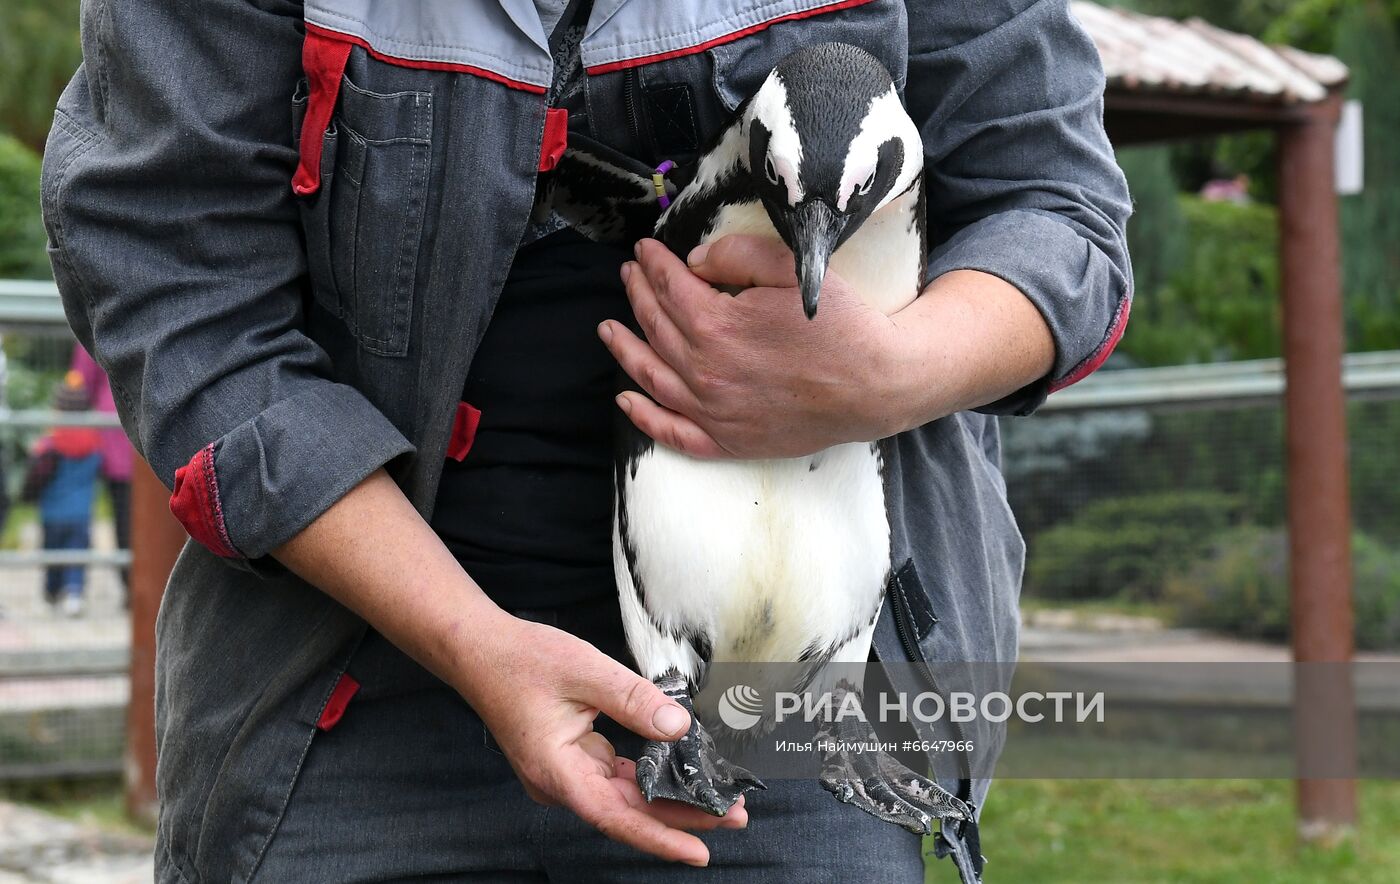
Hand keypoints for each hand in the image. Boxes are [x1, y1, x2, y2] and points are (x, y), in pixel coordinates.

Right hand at [458, 613, 745, 866]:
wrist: (480, 649)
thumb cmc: (521, 660)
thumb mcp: (585, 670)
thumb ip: (634, 701)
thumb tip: (678, 726)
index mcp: (557, 772)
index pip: (616, 817)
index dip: (660, 837)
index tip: (699, 851)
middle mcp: (561, 782)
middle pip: (628, 811)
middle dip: (681, 815)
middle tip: (733, 812)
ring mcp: (566, 774)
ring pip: (625, 796)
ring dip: (669, 798)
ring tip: (717, 796)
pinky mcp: (571, 760)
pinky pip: (617, 777)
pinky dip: (650, 776)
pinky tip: (681, 771)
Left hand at [599, 236, 909, 458]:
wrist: (877, 385)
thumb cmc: (840, 325)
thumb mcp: (792, 270)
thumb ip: (738, 257)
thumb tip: (696, 262)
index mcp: (716, 326)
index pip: (669, 288)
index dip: (653, 264)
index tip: (645, 250)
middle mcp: (704, 372)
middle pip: (656, 327)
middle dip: (638, 295)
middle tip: (630, 275)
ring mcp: (713, 412)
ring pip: (652, 378)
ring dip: (625, 349)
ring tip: (608, 328)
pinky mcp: (728, 441)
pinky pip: (673, 432)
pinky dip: (644, 417)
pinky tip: (626, 400)